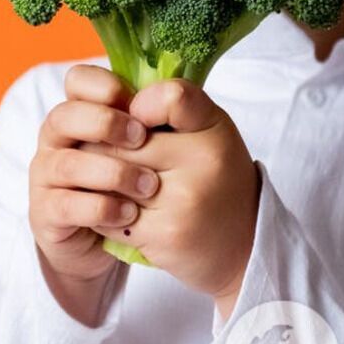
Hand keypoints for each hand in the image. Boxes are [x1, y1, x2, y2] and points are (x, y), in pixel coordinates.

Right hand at [27, 65, 160, 323]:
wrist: (110, 241)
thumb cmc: (132, 184)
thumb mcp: (150, 148)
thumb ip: (159, 118)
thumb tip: (173, 95)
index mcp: (81, 112)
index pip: (77, 81)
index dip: (102, 85)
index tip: (136, 103)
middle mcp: (57, 139)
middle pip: (64, 117)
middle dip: (105, 124)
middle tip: (142, 139)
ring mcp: (47, 176)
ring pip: (67, 164)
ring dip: (111, 172)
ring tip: (149, 186)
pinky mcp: (47, 212)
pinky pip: (66, 205)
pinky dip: (101, 208)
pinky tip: (129, 213)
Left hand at [104, 77, 261, 317]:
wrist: (243, 246)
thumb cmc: (216, 179)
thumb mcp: (209, 132)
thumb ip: (172, 108)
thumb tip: (113, 99)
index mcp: (214, 128)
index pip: (170, 97)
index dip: (143, 105)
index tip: (140, 120)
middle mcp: (203, 161)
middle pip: (119, 140)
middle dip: (104, 147)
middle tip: (113, 158)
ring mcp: (184, 200)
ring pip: (108, 177)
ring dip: (100, 182)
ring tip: (115, 185)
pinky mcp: (164, 234)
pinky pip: (109, 214)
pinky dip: (107, 214)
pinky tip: (123, 214)